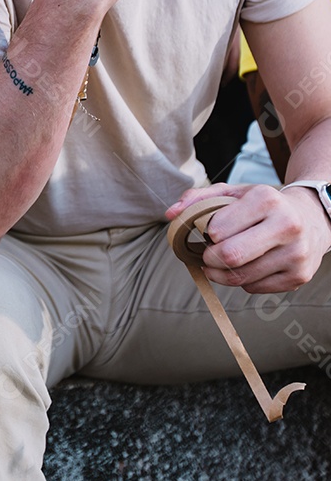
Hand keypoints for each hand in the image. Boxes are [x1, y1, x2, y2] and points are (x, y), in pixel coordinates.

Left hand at [166, 182, 330, 293]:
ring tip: (219, 262)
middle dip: (209, 259)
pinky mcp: (299, 277)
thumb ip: (197, 199)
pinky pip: (255, 288)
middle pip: (230, 257)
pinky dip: (242, 281)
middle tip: (207, 254)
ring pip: (241, 278)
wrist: (311, 220)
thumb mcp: (232, 192)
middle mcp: (286, 226)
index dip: (206, 235)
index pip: (219, 229)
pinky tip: (246, 266)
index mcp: (266, 200)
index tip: (207, 233)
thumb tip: (170, 214)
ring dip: (221, 274)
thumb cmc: (262, 205)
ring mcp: (295, 254)